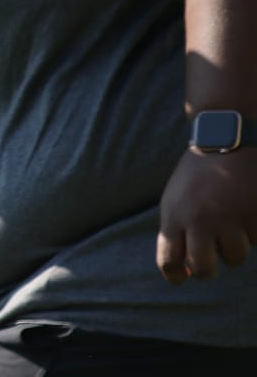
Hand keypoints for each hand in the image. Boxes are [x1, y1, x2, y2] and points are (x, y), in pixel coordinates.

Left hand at [156, 147, 256, 281]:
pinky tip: (247, 206)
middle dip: (208, 270)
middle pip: (203, 270)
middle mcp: (198, 220)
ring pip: (234, 258)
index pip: (168, 260)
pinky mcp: (254, 216)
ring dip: (235, 245)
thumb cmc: (198, 177)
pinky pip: (255, 239)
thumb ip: (177, 232)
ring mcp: (228, 219)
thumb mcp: (177, 200)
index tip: (183, 276)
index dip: (176, 275)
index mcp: (174, 216)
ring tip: (231, 219)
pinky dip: (253, 229)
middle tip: (214, 258)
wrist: (224, 140)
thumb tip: (183, 272)